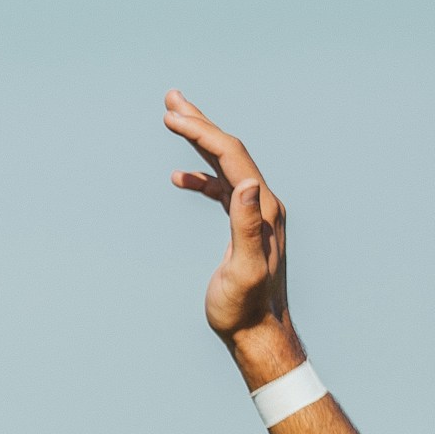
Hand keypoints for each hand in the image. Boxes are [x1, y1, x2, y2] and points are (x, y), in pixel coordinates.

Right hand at [164, 90, 303, 390]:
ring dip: (199, 142)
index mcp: (263, 209)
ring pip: (225, 166)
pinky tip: (179, 178)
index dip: (201, 133)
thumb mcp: (246, 270)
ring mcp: (255, 215)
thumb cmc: (247, 309)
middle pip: (230, 151)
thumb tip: (250, 184)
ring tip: (173, 120)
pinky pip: (221, 191)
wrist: (259, 334)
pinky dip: (200, 178)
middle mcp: (263, 205)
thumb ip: (249, 227)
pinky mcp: (244, 228)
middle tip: (171, 98)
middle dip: (199, 123)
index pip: (231, 157)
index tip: (171, 117)